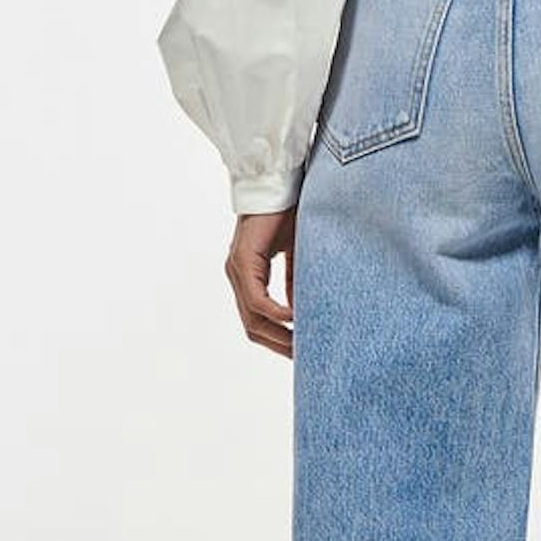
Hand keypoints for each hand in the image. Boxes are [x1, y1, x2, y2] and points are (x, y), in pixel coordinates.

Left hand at [225, 207, 296, 356]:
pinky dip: (277, 313)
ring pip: (253, 318)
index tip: (300, 352)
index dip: (277, 339)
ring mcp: (237, 270)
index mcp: (247, 276)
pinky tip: (296, 319)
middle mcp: (237, 276)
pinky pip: (258, 299)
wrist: (279, 182)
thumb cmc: (288, 213)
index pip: (257, 320)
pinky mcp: (243, 261)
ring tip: (303, 345)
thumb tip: (299, 312)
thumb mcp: (296, 254)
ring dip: (278, 335)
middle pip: (252, 327)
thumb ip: (294, 282)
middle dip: (278, 345)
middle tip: (304, 358)